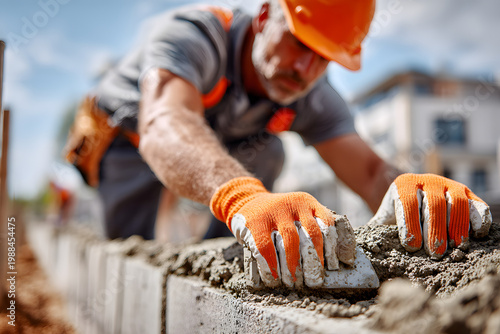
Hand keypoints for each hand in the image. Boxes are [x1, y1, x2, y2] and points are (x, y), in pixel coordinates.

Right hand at [210, 177, 355, 287]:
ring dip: (293, 265)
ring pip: (290, 242)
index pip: (326, 224)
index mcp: (307, 202)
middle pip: (311, 235)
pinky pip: (265, 247)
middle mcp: (293, 204)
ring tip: (293, 281)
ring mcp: (273, 212)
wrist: (247, 201)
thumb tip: (339, 259)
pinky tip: (273, 275)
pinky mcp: (255, 222)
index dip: (331, 247)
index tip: (330, 267)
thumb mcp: (299, 212)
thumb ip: (314, 228)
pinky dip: (271, 265)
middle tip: (313, 280)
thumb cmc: (280, 215)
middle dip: (314, 261)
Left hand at [369, 173, 491, 258]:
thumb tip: (354, 252)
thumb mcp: (382, 217)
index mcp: (403, 185)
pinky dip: (478, 218)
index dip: (409, 225)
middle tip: (435, 253)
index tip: (411, 246)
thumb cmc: (395, 212)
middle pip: (433, 205)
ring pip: (455, 203)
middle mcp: (427, 180)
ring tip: (457, 246)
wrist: (409, 189)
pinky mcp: (466, 192)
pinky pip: (475, 203)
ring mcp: (448, 184)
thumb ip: (373, 231)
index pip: (407, 204)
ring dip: (457, 225)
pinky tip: (477, 235)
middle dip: (434, 230)